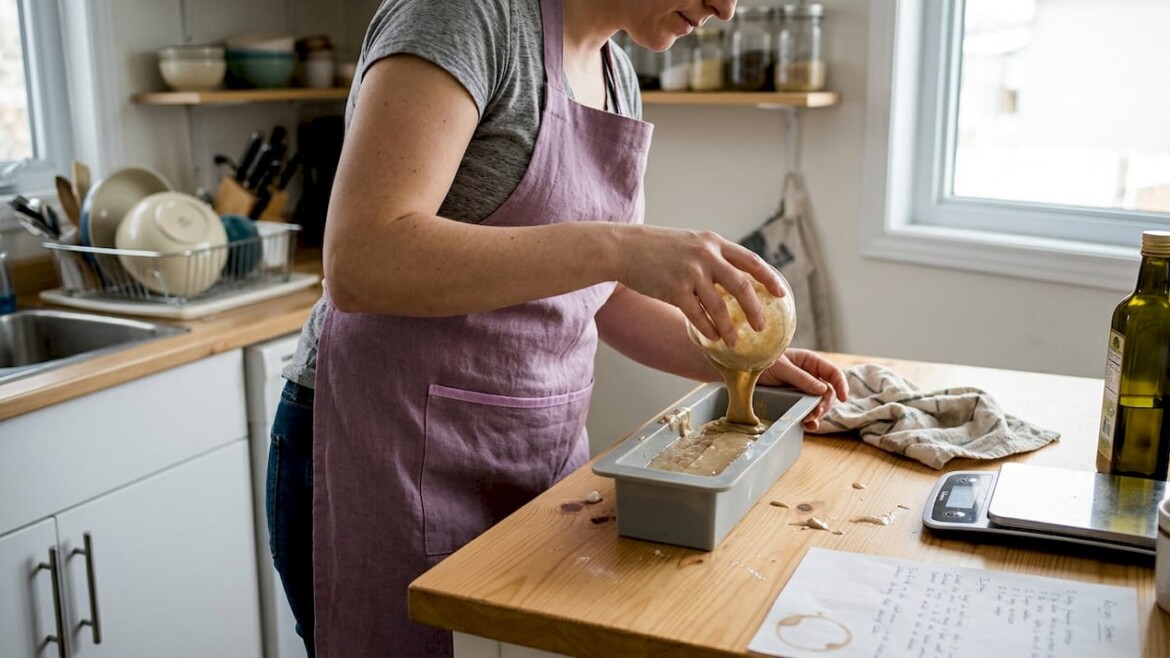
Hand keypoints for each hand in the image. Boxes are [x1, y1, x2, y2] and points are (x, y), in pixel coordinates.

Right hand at [616, 225, 783, 346]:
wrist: (624, 248)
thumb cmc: (657, 248)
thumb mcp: (690, 243)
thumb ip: (711, 256)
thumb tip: (734, 279)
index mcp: (713, 243)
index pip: (750, 260)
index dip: (768, 278)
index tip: (781, 293)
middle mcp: (705, 256)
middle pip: (741, 285)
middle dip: (755, 309)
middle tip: (761, 326)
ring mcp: (690, 273)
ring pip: (720, 307)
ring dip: (730, 328)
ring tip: (735, 341)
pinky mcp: (673, 290)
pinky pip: (697, 316)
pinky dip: (708, 329)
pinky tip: (713, 338)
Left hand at [758, 349, 848, 430]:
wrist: (743, 371)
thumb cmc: (762, 361)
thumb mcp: (781, 367)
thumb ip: (801, 378)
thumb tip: (823, 390)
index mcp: (810, 363)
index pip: (833, 373)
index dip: (841, 385)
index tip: (844, 398)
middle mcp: (809, 377)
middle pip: (828, 393)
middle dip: (825, 404)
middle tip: (815, 413)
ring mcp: (802, 391)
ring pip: (819, 405)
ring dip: (818, 414)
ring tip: (810, 420)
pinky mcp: (794, 403)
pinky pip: (807, 413)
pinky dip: (810, 420)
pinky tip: (809, 426)